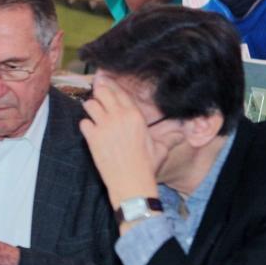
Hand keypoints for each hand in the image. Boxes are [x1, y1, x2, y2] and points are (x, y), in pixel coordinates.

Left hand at [79, 78, 159, 206]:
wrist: (132, 182)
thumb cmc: (147, 166)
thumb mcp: (161, 149)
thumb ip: (169, 138)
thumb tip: (181, 134)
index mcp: (135, 116)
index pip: (120, 92)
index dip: (111, 86)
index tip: (105, 82)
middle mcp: (119, 117)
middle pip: (102, 92)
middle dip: (98, 92)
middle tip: (97, 97)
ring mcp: (104, 126)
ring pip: (90, 104)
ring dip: (90, 107)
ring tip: (93, 114)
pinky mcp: (93, 137)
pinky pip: (83, 123)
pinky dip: (85, 126)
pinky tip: (91, 131)